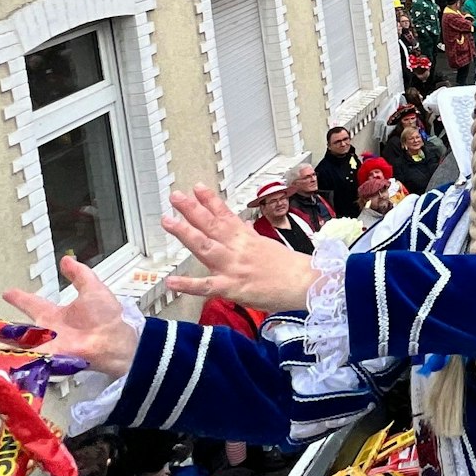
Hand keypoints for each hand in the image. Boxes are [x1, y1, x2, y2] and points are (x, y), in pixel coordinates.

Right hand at [2, 256, 141, 379]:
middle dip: (2, 330)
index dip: (20, 298)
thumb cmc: (108, 318)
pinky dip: (11, 360)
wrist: (115, 340)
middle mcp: (49, 331)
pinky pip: (25, 359)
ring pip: (18, 346)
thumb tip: (67, 259)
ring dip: (1, 347)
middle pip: (19, 329)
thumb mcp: (93, 289)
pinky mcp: (47, 357)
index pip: (33, 304)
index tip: (8, 292)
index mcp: (57, 315)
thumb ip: (79, 274)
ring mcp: (47, 345)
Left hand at [160, 185, 316, 311]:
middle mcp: (238, 249)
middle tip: (176, 197)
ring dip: (186, 233)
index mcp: (246, 239)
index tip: (197, 188)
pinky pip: (207, 286)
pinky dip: (189, 285)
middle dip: (191, 209)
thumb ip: (250, 235)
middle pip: (211, 225)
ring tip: (169, 222)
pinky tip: (172, 282)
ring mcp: (233, 267)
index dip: (210, 200)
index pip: (225, 215)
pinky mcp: (232, 288)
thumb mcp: (268, 245)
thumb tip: (241, 224)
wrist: (306, 284)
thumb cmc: (290, 268)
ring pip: (205, 247)